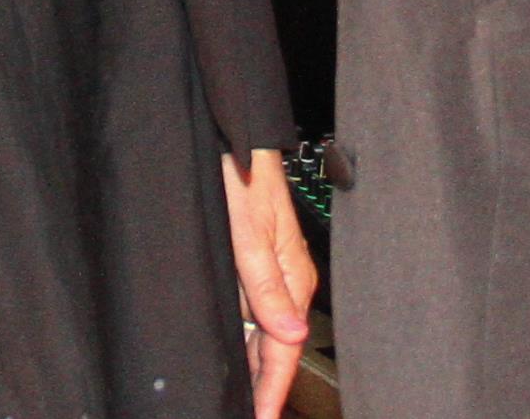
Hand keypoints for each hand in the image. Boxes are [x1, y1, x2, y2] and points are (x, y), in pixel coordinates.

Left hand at [223, 147, 317, 418]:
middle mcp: (285, 278)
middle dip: (264, 386)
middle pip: (275, 347)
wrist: (237, 138)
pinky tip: (237, 354)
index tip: (262, 418)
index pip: (284, 349)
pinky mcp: (257, 259)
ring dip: (253, 366)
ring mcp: (271, 269)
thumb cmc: (243, 175)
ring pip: (262, 332)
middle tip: (250, 415)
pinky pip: (253, 311)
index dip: (272, 390)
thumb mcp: (249, 234)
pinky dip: (246, 338)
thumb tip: (291, 333)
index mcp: (292, 278)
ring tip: (244, 398)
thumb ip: (266, 286)